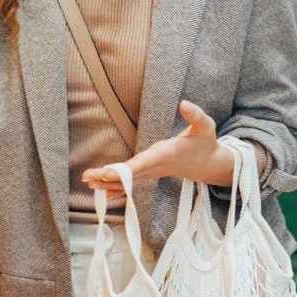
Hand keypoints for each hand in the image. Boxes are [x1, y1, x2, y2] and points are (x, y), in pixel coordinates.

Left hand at [81, 100, 234, 196]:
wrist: (209, 164)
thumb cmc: (205, 142)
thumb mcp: (205, 126)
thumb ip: (195, 115)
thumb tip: (184, 104)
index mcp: (166, 155)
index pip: (142, 164)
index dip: (125, 170)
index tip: (107, 173)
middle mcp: (157, 167)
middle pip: (129, 175)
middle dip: (108, 178)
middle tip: (87, 178)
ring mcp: (153, 172)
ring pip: (128, 181)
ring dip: (108, 184)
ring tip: (88, 182)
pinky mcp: (151, 173)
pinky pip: (132, 184)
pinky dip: (117, 188)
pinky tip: (102, 193)